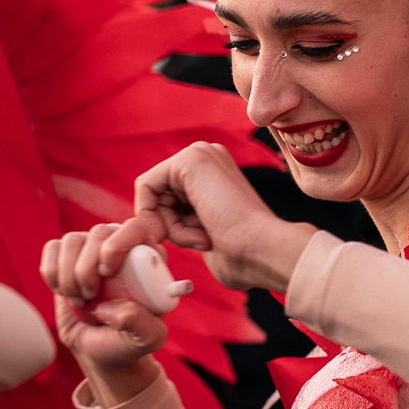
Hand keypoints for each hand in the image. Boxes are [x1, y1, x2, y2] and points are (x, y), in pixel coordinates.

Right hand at [42, 225, 168, 367]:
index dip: (118, 244)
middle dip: (87, 268)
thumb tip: (117, 308)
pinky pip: (52, 249)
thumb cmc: (129, 340)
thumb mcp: (147, 339)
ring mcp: (91, 249)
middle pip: (99, 232)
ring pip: (72, 240)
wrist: (99, 349)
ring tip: (80, 302)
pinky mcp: (66, 257)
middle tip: (90, 296)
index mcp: (148, 257)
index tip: (107, 272)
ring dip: (69, 276)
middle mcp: (120, 246)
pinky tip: (65, 294)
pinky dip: (53, 274)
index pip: (136, 228)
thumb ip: (142, 325)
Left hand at [122, 141, 314, 292]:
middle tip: (201, 241)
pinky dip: (157, 216)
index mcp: (215, 173)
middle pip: (158, 193)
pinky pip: (147, 186)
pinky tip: (189, 229)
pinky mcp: (189, 159)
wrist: (262, 251)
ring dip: (171, 226)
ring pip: (153, 193)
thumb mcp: (204, 233)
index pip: (169, 197)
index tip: (194, 246)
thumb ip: (184, 224)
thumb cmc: (241, 255)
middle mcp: (208, 157)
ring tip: (203, 237)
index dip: (171, 226)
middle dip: (169, 226)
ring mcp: (200, 154)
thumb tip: (152, 230)